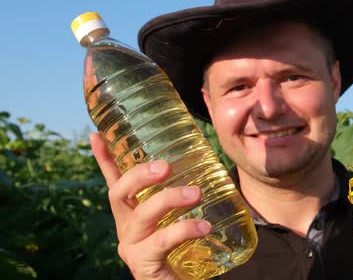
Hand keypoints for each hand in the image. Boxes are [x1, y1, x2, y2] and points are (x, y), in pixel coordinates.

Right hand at [90, 132, 211, 279]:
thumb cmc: (184, 249)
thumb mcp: (180, 215)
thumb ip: (186, 195)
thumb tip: (210, 164)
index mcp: (132, 212)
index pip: (115, 181)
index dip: (104, 159)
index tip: (96, 134)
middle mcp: (126, 227)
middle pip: (118, 194)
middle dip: (139, 175)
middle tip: (166, 166)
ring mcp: (132, 246)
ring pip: (142, 216)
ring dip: (169, 199)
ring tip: (197, 193)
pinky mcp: (143, 264)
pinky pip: (161, 242)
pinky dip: (184, 230)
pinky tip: (204, 227)